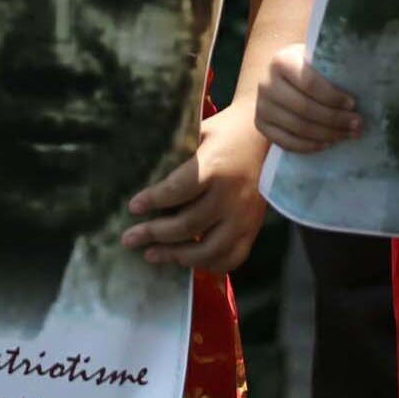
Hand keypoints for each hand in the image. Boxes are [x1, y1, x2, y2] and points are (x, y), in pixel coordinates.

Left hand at [121, 105, 268, 271]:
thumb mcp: (199, 133)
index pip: (178, 190)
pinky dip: (207, 264)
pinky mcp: (254, 229)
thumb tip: (142, 174)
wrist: (269, 139)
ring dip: (175, 256)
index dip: (153, 200)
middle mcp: (232, 196)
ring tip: (150, 255)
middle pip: (188, 225)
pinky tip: (187, 261)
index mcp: (216, 167)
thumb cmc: (227, 133)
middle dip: (154, 234)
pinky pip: (231, 258)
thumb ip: (177, 156)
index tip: (132, 207)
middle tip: (129, 239)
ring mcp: (245, 217)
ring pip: (208, 250)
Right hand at [257, 43, 363, 153]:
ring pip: (298, 127)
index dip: (333, 97)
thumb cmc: (309, 68)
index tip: (353, 104)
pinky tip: (328, 143)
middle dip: (335, 119)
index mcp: (282, 61)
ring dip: (327, 134)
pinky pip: (287, 142)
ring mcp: (261, 106)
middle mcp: (266, 83)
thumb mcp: (317, 60)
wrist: (282, 77)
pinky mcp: (260, 124)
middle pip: (304, 108)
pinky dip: (310, 146)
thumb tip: (366, 81)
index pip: (310, 83)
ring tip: (348, 135)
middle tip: (357, 124)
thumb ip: (332, 68)